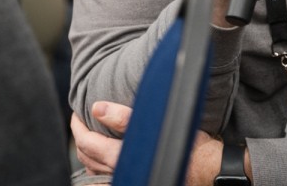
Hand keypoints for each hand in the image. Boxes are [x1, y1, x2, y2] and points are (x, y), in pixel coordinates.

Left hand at [71, 101, 227, 185]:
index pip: (88, 144)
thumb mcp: (158, 122)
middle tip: (78, 121)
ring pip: (96, 172)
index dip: (78, 128)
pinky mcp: (140, 181)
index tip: (75, 113)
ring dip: (88, 154)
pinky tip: (103, 160)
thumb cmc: (188, 144)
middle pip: (88, 159)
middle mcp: (124, 174)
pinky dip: (100, 168)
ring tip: (87, 136)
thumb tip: (97, 107)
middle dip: (80, 139)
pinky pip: (109, 179)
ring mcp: (131, 180)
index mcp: (124, 158)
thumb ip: (125, 116)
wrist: (210, 169)